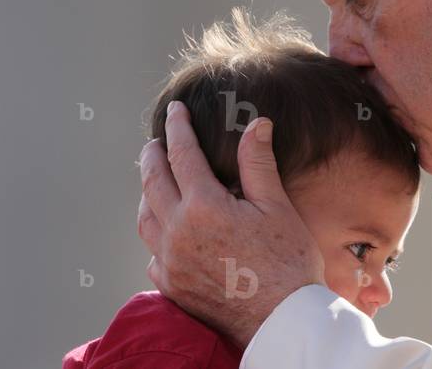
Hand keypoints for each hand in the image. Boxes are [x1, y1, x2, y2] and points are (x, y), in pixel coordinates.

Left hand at [137, 101, 324, 347]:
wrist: (280, 320)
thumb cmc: (287, 262)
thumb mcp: (276, 206)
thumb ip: (258, 163)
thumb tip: (256, 124)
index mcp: (203, 207)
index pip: (182, 155)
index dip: (178, 128)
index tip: (176, 111)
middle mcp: (177, 232)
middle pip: (153, 182)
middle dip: (153, 156)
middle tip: (156, 140)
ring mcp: (170, 262)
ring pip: (144, 218)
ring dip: (147, 192)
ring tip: (155, 179)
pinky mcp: (172, 285)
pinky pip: (152, 252)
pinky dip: (155, 232)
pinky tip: (166, 229)